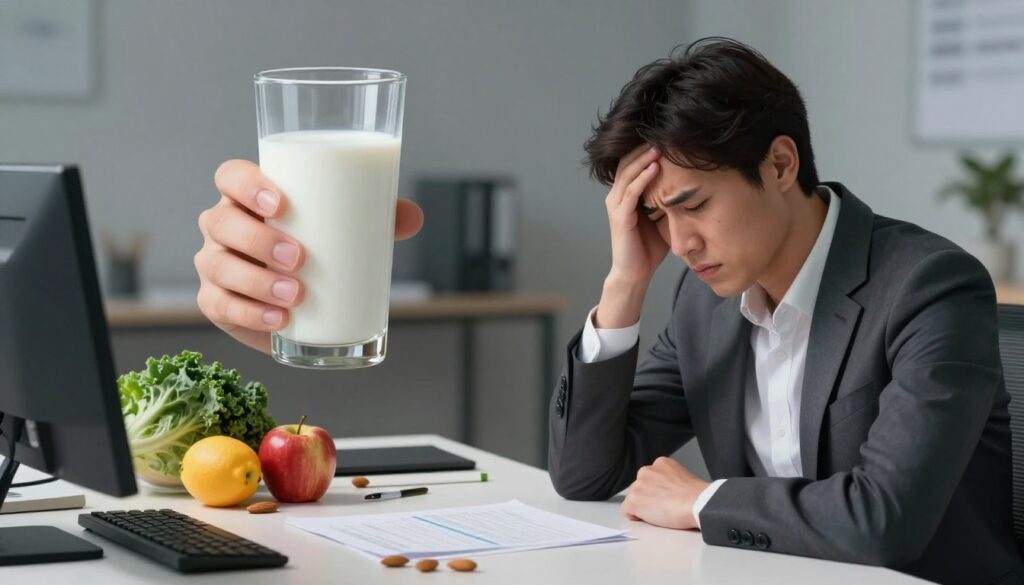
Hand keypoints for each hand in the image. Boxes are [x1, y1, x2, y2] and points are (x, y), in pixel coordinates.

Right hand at [194, 159, 423, 353]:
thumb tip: (413, 217)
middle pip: (221, 222)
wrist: (302, 299)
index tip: (281, 204)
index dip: (247, 185)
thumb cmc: (321, 248)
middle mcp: (224, 226)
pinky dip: (249, 314)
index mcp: (249, 197)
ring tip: (296, 294)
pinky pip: (220, 306)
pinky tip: (279, 320)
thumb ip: (380, 217)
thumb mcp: (349, 228)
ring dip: (255, 281)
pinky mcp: (217, 302)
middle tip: (300, 258)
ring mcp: (215, 263)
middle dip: (258, 240)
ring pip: (217, 266)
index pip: (230, 176)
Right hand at [595, 144, 670, 327]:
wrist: (635, 274)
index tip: (666, 134)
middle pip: (627, 162)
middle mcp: (617, 196)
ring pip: (627, 174)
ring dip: (643, 158)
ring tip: (660, 145)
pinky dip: (642, 178)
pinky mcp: (620, 218)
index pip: (633, 162)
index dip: (646, 147)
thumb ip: (670, 198)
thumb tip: (694, 181)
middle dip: (644, 146)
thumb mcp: (663, 216)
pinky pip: (630, 193)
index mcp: (625, 194)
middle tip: (662, 131)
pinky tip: (655, 167)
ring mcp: (616, 206)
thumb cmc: (650, 247)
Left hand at [620, 456, 708, 530]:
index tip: (665, 498)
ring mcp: (638, 485)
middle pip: (640, 487)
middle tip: (663, 508)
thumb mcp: (683, 477)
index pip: (650, 478)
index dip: (656, 491)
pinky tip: (648, 519)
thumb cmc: (697, 495)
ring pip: (633, 498)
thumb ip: (669, 480)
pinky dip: (634, 516)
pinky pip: (626, 510)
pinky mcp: (634, 500)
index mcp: (661, 463)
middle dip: (648, 498)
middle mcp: (647, 470)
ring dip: (642, 507)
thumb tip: (666, 491)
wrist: (697, 503)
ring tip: (659, 514)